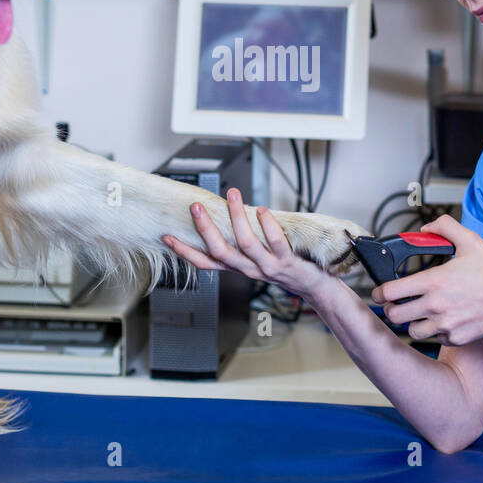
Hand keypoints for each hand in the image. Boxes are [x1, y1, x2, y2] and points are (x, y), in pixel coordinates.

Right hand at [161, 188, 332, 302]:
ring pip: (246, 244)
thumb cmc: (286, 269)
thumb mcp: (257, 261)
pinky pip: (276, 242)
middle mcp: (250, 270)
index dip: (185, 252)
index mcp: (239, 268)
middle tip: (196, 207)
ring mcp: (268, 266)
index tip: (167, 237)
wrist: (315, 287)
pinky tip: (261, 210)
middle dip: (206, 229)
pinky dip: (267, 225)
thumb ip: (242, 244)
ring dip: (236, 218)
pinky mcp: (288, 261)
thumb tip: (228, 216)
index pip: (205, 263)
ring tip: (231, 194)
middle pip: (220, 252)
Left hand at [371, 214, 482, 344]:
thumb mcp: (471, 241)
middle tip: (396, 304)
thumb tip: (426, 229)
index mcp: (433, 282)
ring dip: (412, 322)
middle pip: (394, 315)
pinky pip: (435, 338)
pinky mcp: (455, 338)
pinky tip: (444, 319)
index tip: (378, 292)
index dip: (378, 292)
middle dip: (391, 309)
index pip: (389, 292)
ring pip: (412, 331)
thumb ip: (445, 227)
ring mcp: (445, 325)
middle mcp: (435, 306)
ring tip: (420, 313)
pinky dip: (435, 331)